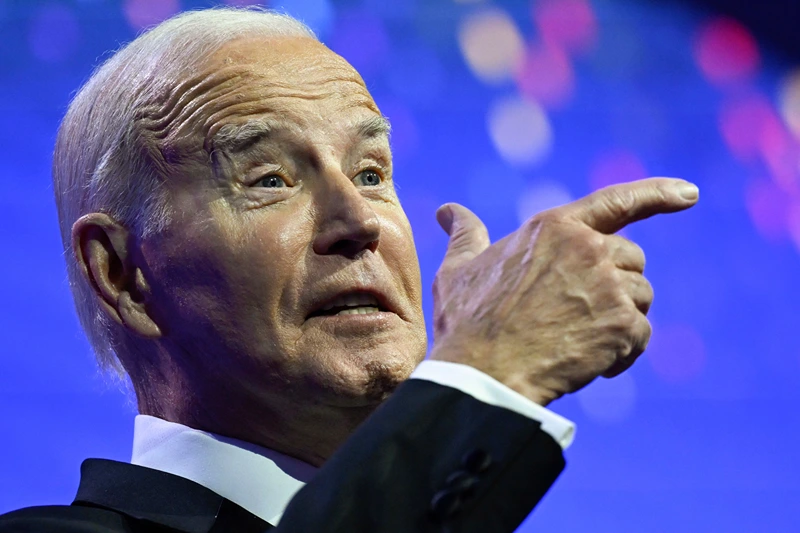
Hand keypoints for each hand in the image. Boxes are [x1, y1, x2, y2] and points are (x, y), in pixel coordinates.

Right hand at [429, 178, 698, 404]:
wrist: (483, 374)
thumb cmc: (468, 322)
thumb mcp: (459, 269)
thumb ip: (464, 234)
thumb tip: (447, 210)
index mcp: (554, 226)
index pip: (617, 200)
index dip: (658, 193)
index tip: (690, 193)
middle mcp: (589, 247)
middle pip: (632, 259)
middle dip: (615, 286)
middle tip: (579, 315)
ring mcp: (608, 285)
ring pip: (641, 297)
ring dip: (619, 321)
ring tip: (580, 341)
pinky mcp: (622, 323)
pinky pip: (642, 335)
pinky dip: (622, 353)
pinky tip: (591, 365)